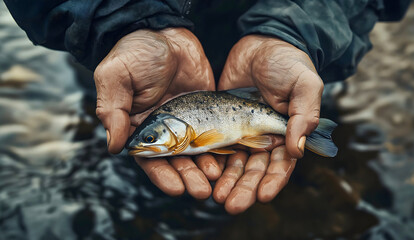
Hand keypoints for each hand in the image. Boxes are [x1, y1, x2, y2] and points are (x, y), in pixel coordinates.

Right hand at [94, 28, 219, 198]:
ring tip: (214, 180)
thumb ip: (114, 111)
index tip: (176, 188)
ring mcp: (186, 122)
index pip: (149, 159)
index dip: (162, 175)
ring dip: (204, 168)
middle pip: (176, 161)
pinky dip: (219, 148)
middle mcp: (163, 129)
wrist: (166, 31)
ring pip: (197, 152)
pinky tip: (226, 159)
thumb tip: (114, 147)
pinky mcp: (206, 112)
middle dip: (188, 177)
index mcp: (138, 127)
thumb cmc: (135, 52)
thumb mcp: (116, 77)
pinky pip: (214, 133)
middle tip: (201, 191)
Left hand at [216, 35, 323, 213]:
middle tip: (233, 204)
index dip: (273, 181)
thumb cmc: (288, 63)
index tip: (263, 195)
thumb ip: (304, 115)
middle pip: (254, 170)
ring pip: (234, 164)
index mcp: (287, 135)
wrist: (260, 44)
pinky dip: (211, 162)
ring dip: (227, 182)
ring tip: (217, 196)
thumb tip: (297, 150)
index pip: (282, 165)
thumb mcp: (305, 85)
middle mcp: (263, 139)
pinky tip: (205, 174)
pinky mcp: (221, 124)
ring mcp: (241, 133)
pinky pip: (216, 146)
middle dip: (245, 188)